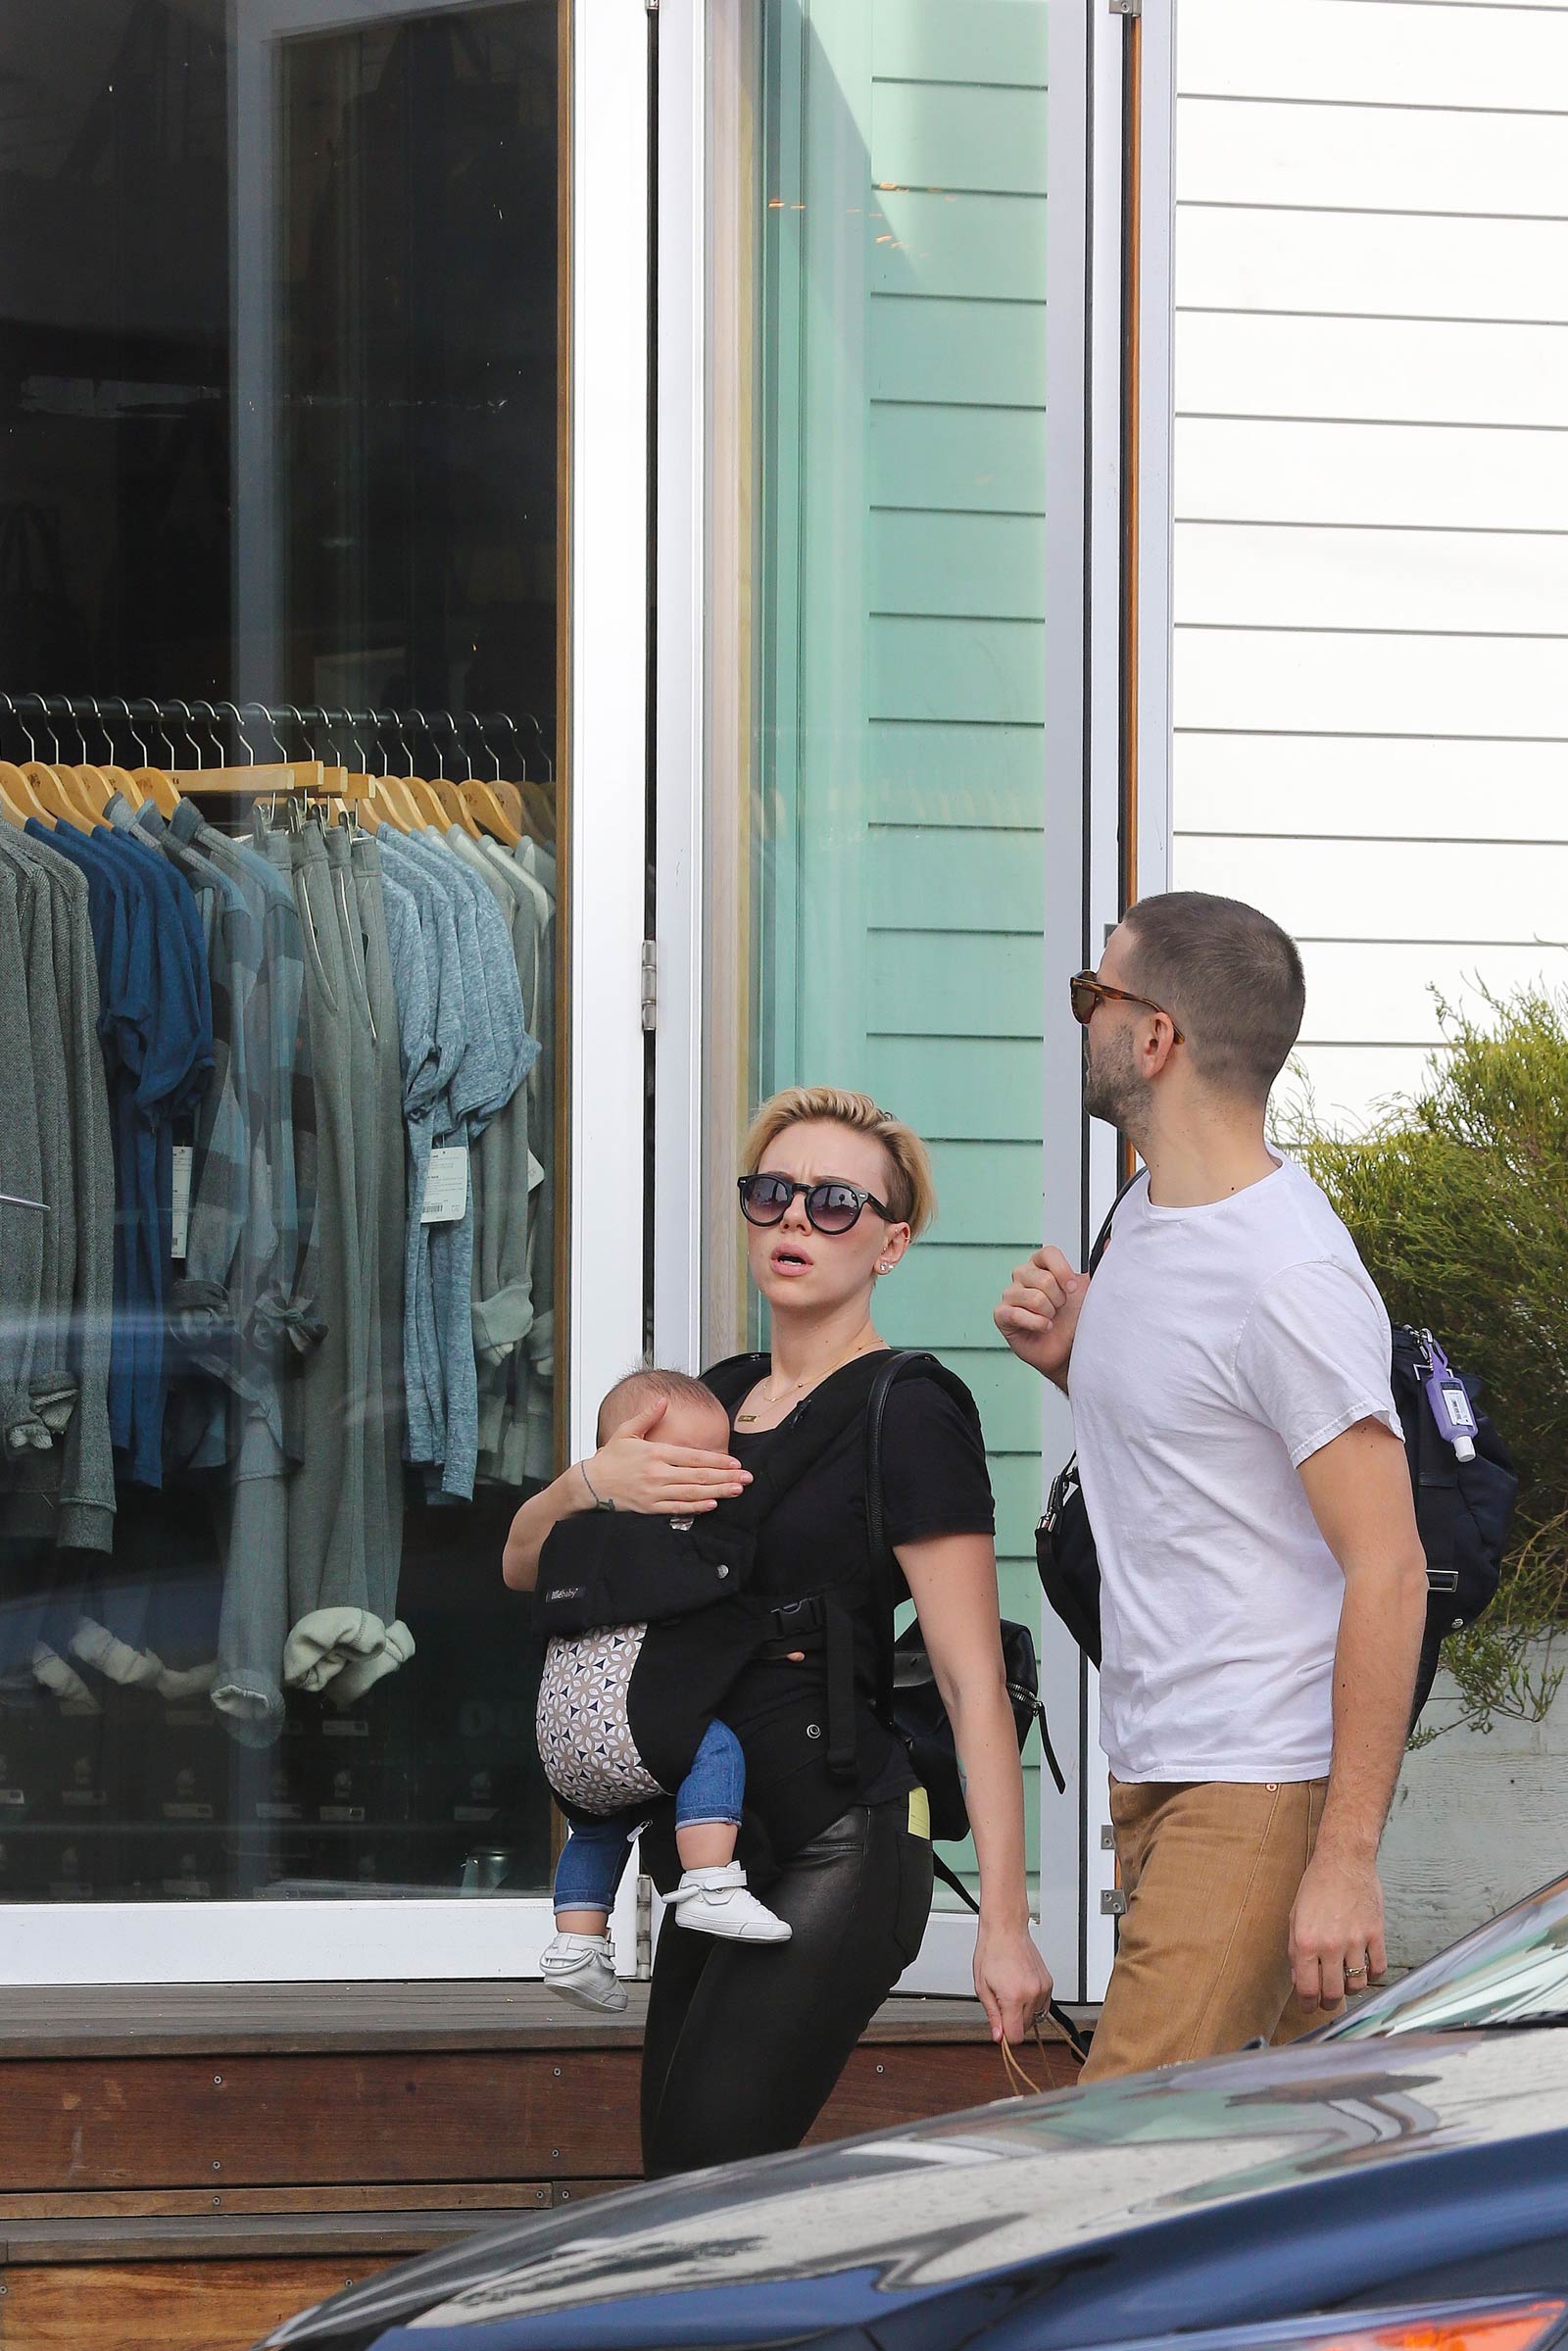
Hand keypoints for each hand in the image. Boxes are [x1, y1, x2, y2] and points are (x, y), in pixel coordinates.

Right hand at [584, 1401, 750, 1514]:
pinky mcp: (649, 1508)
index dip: (717, 1460)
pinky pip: (677, 1509)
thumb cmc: (610, 1458)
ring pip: (691, 1493)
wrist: (590, 1484)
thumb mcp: (627, 1431)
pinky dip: (696, 1507)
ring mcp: (653, 1493)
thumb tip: (664, 1400)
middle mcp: (656, 1474)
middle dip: (725, 1477)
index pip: (693, 1457)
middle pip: (698, 1476)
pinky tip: (712, 1504)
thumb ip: (648, 1415)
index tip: (736, 1463)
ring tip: (736, 1491)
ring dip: (717, 1492)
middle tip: (746, 1479)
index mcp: (654, 1453)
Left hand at [974, 1918, 1054, 2046]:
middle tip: (1001, 2003)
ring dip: (1023, 2013)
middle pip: (1025, 2029)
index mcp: (1014, 1997)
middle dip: (1013, 2022)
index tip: (1000, 2029)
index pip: (1016, 2036)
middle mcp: (1032, 1994)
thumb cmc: (991, 1952)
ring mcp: (1043, 1989)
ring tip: (1011, 1993)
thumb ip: (992, 2015)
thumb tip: (998, 2036)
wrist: (1006, 1930)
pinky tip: (1021, 1990)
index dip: (1006, 2036)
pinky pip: (1043, 2006)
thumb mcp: (982, 1987)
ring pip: (1035, 2018)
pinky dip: (1033, 2004)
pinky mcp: (1049, 1984)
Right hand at [994, 1246, 1087, 1385]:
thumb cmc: (1074, 1320)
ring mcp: (1010, 1294)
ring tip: (1051, 1318)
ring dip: (1049, 1314)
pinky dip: (1038, 1324)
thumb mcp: (1090, 1289)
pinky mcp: (1002, 1314)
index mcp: (1041, 1265)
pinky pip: (1018, 1314)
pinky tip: (1043, 1328)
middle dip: (1059, 1299)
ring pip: (1034, 1298)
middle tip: (1060, 1308)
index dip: (1063, 1271)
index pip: (1048, 1253)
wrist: (1070, 1349)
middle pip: (1043, 1279)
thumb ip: (1097, 1265)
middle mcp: (1023, 1276)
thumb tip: (1109, 1243)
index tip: (1073, 1288)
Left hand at [1289, 1848, 1386, 2009]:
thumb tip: (1299, 1979)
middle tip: (1327, 2001)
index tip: (1308, 2007)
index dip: (1307, 2004)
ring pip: (1356, 1985)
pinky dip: (1372, 1976)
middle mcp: (1330, 1945)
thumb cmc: (1316, 1886)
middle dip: (1328, 2002)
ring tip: (1345, 1983)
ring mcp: (1355, 1941)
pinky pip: (1378, 1969)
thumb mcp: (1294, 1916)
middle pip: (1332, 1993)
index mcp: (1305, 1941)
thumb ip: (1294, 1950)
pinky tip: (1364, 1970)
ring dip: (1350, 1990)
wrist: (1344, 1861)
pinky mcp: (1376, 1934)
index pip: (1307, 1988)